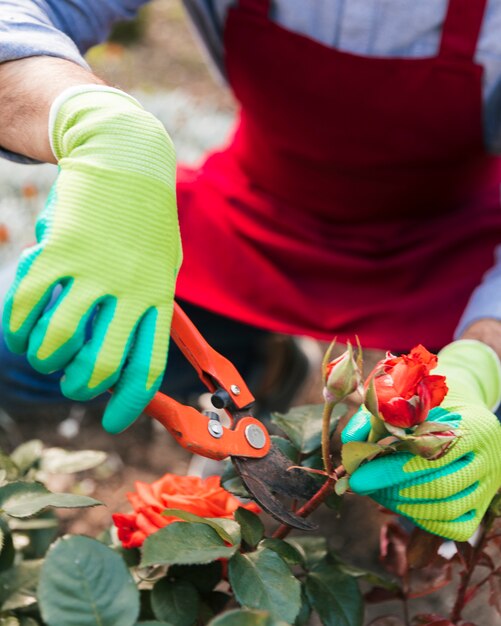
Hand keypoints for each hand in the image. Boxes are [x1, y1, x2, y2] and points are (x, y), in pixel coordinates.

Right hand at [3, 87, 181, 432]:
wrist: (124, 156)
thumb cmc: (145, 218)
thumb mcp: (164, 263)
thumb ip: (151, 306)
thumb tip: (136, 350)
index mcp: (158, 297)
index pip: (146, 366)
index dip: (129, 403)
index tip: (113, 423)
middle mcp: (129, 290)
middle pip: (100, 364)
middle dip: (80, 385)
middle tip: (72, 382)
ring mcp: (94, 271)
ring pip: (58, 341)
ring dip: (44, 357)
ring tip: (44, 353)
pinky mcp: (60, 252)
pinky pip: (28, 304)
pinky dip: (19, 326)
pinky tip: (21, 330)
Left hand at [341, 340, 500, 540]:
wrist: (463, 412)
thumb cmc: (429, 405)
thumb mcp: (407, 400)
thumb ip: (376, 417)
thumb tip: (348, 442)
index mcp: (474, 425)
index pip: (431, 455)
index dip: (390, 469)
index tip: (357, 476)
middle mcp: (489, 457)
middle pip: (438, 484)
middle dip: (391, 489)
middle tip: (359, 485)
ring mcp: (488, 485)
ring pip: (447, 509)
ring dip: (402, 506)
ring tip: (375, 492)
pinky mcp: (483, 506)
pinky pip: (454, 526)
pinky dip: (422, 519)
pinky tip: (400, 504)